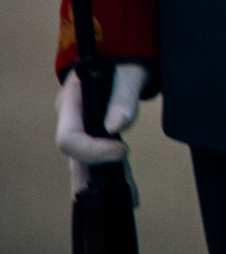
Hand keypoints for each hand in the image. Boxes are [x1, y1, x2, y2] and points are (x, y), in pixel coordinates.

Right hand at [55, 63, 145, 191]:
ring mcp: (82, 129)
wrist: (124, 54)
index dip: (93, 150)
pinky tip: (129, 192)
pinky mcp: (97, 134)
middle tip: (123, 194)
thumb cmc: (125, 59)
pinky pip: (101, 158)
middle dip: (96, 179)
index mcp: (71, 102)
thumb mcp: (129, 72)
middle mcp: (71, 120)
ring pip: (88, 163)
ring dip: (107, 182)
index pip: (69, 138)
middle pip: (76, 158)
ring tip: (129, 199)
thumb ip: (122, 96)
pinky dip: (115, 174)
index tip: (124, 149)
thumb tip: (116, 126)